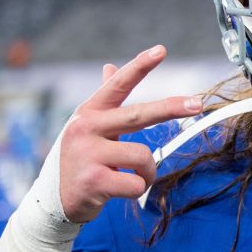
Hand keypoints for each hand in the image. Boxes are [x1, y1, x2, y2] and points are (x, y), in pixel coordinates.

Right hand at [59, 45, 202, 222]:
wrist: (55, 200)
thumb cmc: (80, 159)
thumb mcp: (88, 127)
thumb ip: (105, 101)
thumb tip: (110, 66)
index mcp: (88, 112)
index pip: (117, 85)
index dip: (139, 66)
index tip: (161, 50)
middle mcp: (86, 128)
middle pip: (139, 115)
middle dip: (171, 108)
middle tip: (197, 104)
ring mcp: (88, 154)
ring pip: (143, 157)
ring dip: (147, 172)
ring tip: (131, 176)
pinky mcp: (94, 181)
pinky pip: (136, 184)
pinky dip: (138, 189)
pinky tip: (120, 190)